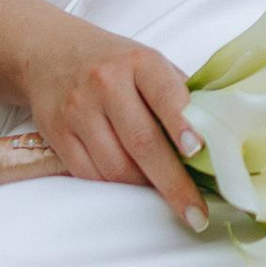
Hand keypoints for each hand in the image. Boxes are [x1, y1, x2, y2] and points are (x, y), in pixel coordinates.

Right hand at [22, 18, 208, 222]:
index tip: (199, 152)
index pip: (165, 95)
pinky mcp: (57, 133)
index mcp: (139, 62)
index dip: (183, 126)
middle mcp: (106, 83)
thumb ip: (179, 95)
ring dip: (145, 186)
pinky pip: (90, 174)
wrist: (49, 52)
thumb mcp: (149, 63)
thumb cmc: (113, 62)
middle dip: (174, 184)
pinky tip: (132, 182)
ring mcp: (78, 109)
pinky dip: (115, 185)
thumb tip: (217, 138)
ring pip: (116, 166)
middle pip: (143, 142)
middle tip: (196, 214)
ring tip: (165, 193)